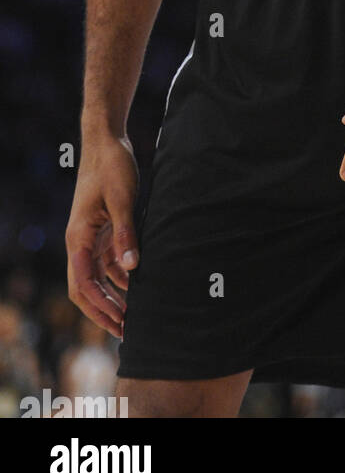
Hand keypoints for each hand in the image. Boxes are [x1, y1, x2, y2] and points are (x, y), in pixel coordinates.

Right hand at [65, 133, 138, 337]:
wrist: (107, 141)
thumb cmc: (112, 166)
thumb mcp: (122, 199)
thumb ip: (126, 234)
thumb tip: (132, 269)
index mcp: (78, 238)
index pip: (83, 284)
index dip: (100, 306)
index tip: (119, 321)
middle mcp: (80, 242)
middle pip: (86, 288)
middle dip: (104, 311)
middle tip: (126, 331)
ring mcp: (91, 236)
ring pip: (98, 278)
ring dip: (113, 297)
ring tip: (134, 317)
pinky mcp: (103, 229)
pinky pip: (108, 262)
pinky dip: (120, 277)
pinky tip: (137, 286)